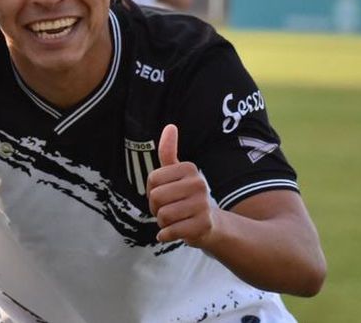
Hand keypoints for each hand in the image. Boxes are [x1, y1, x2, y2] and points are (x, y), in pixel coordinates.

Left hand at [147, 124, 215, 244]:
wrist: (209, 224)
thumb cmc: (185, 196)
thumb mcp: (176, 173)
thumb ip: (169, 151)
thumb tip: (170, 126)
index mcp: (189, 168)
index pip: (152, 179)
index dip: (151, 191)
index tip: (164, 194)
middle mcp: (198, 183)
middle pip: (155, 197)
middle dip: (155, 208)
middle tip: (168, 210)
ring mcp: (202, 204)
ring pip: (162, 215)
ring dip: (162, 222)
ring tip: (174, 220)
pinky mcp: (202, 225)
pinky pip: (170, 231)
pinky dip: (165, 235)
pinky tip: (173, 233)